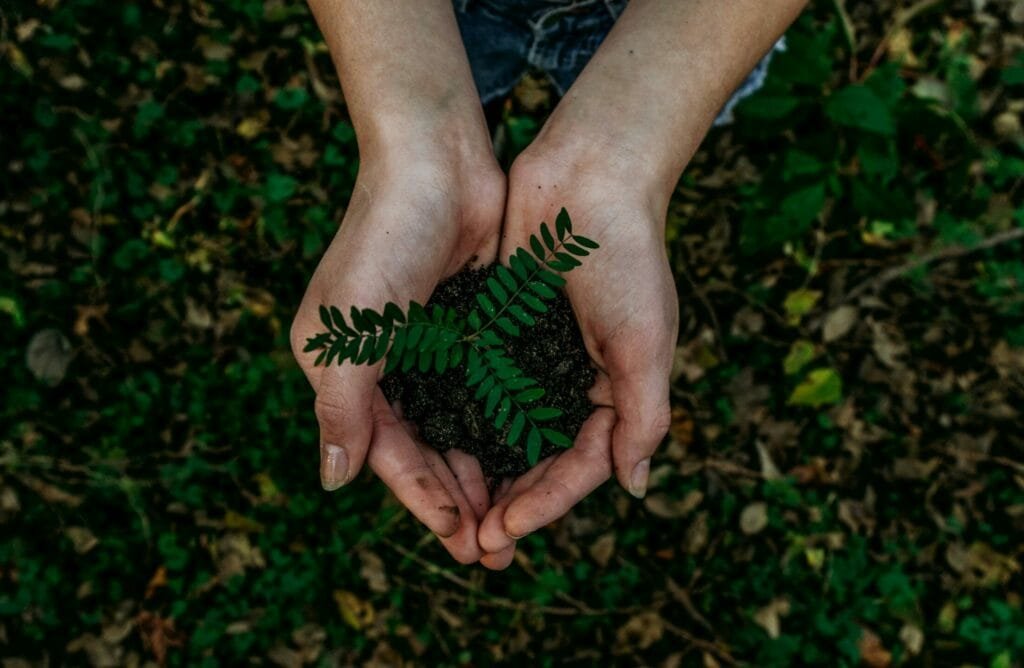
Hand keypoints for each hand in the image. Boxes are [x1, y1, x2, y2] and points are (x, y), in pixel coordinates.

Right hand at [290, 147, 505, 564]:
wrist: (437, 160)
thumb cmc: (384, 239)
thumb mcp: (350, 330)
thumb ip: (342, 408)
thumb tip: (333, 482)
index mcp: (344, 369)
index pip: (385, 452)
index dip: (422, 499)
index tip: (460, 540)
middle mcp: (384, 364)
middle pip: (424, 449)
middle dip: (457, 499)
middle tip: (495, 549)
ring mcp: (428, 346)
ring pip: (458, 427)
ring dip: (483, 471)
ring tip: (515, 516)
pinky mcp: (468, 326)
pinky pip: (485, 390)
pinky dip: (502, 425)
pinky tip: (528, 456)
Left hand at [476, 143, 678, 569]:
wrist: (589, 175)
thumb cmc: (627, 257)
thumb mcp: (646, 341)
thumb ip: (643, 416)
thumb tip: (634, 487)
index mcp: (614, 391)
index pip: (580, 465)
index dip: (545, 503)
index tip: (504, 531)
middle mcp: (572, 381)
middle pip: (537, 459)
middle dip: (509, 502)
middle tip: (473, 544)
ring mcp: (533, 357)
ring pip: (502, 431)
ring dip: (480, 472)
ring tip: (450, 513)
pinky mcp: (499, 329)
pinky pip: (477, 386)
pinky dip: (460, 418)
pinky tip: (432, 446)